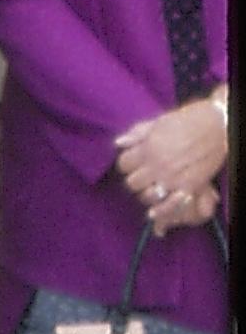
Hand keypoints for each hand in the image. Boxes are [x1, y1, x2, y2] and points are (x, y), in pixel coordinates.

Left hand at [116, 93, 229, 230]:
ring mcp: (173, 177)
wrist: (215, 126)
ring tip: (151, 188)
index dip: (126, 164)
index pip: (123, 164)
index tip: (132, 164)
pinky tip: (153, 213)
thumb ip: (135, 134)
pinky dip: (161, 210)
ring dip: (146, 193)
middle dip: (135, 179)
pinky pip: (171, 204)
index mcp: (147, 148)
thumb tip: (117, 144)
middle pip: (132, 182)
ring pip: (147, 195)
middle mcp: (157, 165)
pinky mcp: (190, 186)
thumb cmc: (185, 121)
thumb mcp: (156, 123)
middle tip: (142, 176)